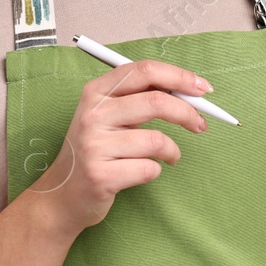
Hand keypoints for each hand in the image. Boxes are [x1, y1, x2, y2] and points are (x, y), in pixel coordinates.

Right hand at [31, 57, 212, 238]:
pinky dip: (155, 171)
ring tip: (169, 156)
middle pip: (156, 102)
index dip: (178, 76)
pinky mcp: (100, 175)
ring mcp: (94, 145)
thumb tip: (190, 92)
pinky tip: (141, 172)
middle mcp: (92, 114)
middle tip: (201, 124)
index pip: (143, 70)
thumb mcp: (109, 116)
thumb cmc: (97, 150)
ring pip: (156, 140)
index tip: (203, 88)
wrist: (62, 195)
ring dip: (172, 151)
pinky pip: (149, 168)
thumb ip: (141, 98)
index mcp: (96, 91)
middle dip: (188, 113)